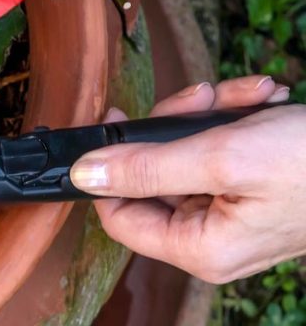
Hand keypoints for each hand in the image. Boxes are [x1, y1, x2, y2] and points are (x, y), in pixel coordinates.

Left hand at [69, 75, 302, 282]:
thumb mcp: (220, 156)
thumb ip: (146, 167)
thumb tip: (84, 174)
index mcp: (200, 247)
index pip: (116, 215)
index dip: (109, 166)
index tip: (118, 120)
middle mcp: (210, 237)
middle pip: (149, 174)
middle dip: (174, 124)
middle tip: (200, 99)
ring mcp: (229, 211)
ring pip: (182, 152)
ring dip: (208, 113)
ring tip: (246, 95)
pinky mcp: (247, 188)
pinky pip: (215, 147)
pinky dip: (232, 116)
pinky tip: (260, 99)